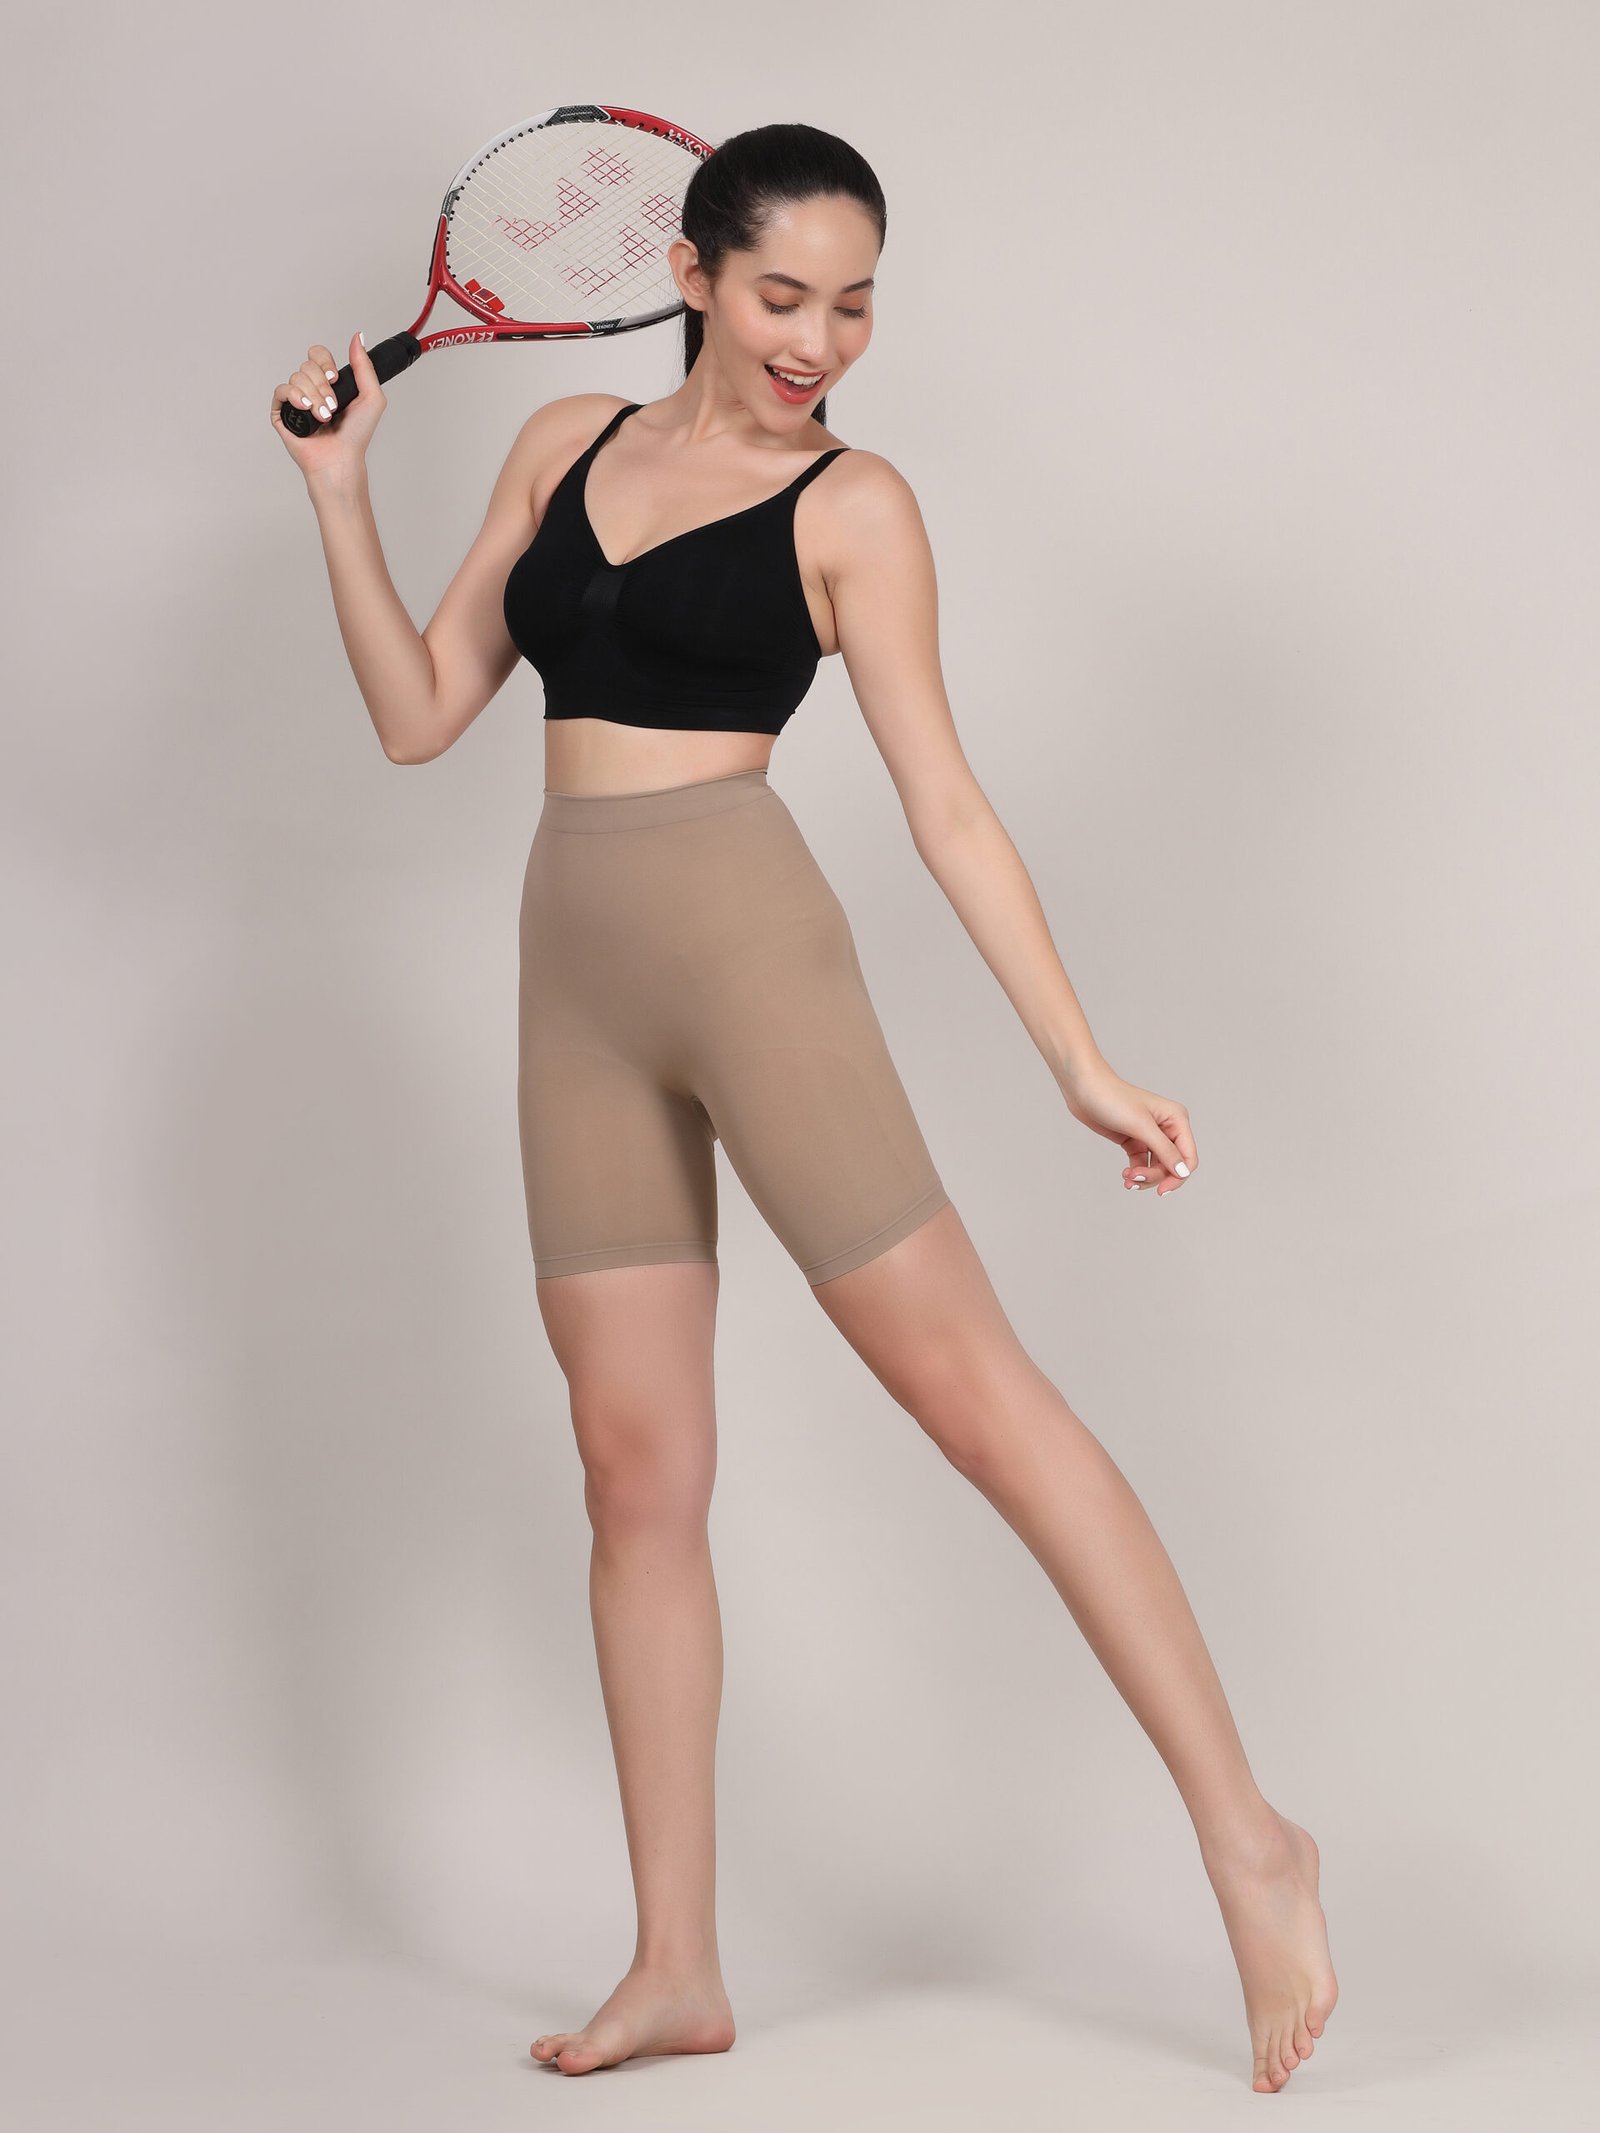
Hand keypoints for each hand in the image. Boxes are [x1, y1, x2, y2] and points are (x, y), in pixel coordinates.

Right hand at [269, 330, 386, 477]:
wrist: (341, 459)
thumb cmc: (357, 435)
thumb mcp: (371, 397)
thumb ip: (364, 366)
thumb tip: (359, 337)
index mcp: (329, 383)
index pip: (318, 354)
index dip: (325, 362)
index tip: (335, 378)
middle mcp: (311, 388)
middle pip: (307, 364)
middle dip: (323, 385)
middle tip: (332, 406)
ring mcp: (296, 400)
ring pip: (297, 377)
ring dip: (314, 397)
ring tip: (324, 417)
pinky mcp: (282, 412)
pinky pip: (281, 390)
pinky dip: (295, 397)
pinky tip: (306, 409)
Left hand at [1057, 1059, 1196, 1195]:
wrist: (1084, 1089)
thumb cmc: (1113, 1099)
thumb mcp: (1141, 1127)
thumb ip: (1164, 1151)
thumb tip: (1183, 1172)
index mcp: (1177, 1119)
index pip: (1188, 1157)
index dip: (1178, 1177)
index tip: (1162, 1190)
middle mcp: (1167, 1128)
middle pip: (1172, 1165)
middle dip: (1155, 1176)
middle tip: (1134, 1179)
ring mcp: (1151, 1135)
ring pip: (1157, 1167)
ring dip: (1144, 1177)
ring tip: (1127, 1178)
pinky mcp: (1135, 1140)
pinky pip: (1142, 1164)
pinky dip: (1136, 1173)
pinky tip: (1126, 1177)